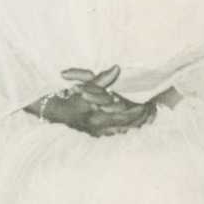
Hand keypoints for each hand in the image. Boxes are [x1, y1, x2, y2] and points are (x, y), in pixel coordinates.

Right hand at [38, 66, 157, 136]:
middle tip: (152, 110)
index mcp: (98, 115)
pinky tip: (132, 124)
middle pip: (128, 125)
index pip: (126, 115)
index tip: (149, 104)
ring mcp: (97, 132)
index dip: (140, 110)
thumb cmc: (67, 96)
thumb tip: (117, 68)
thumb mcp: (84, 85)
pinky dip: (126, 127)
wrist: (51, 111)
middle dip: (142, 118)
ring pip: (123, 130)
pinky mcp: (95, 134)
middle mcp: (100, 127)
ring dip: (135, 124)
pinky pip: (115, 133)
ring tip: (147, 117)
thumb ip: (101, 79)